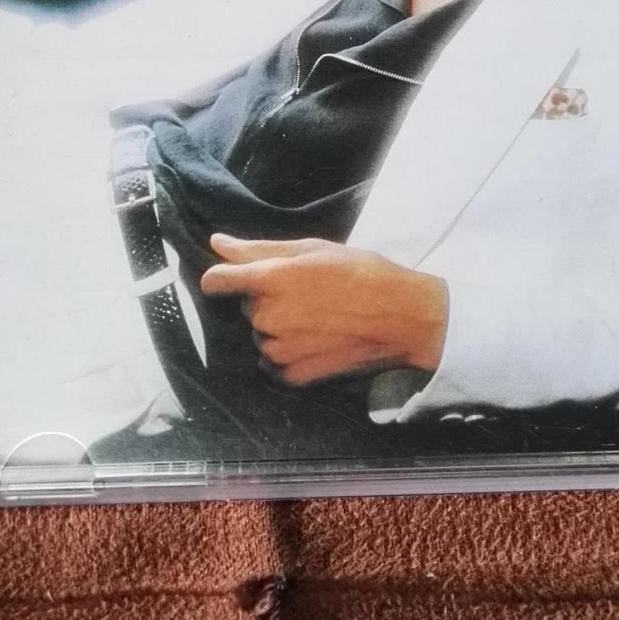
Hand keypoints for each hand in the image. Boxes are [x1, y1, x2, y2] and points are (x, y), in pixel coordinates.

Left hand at [200, 234, 447, 386]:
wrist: (401, 317)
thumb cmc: (361, 274)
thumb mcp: (312, 250)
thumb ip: (259, 249)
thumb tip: (217, 243)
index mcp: (271, 280)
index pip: (217, 280)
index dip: (221, 278)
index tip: (231, 279)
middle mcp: (268, 317)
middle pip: (249, 306)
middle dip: (269, 299)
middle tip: (308, 292)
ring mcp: (279, 349)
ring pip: (261, 334)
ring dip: (279, 327)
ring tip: (318, 317)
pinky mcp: (292, 376)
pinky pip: (273, 362)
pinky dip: (288, 352)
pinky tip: (316, 340)